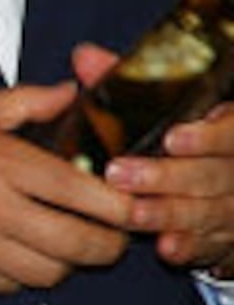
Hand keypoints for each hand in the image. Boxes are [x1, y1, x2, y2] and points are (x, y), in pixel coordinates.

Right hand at [0, 81, 132, 292]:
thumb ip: (24, 102)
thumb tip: (69, 93)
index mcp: (0, 162)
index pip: (88, 194)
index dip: (122, 206)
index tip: (130, 205)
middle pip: (83, 244)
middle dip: (108, 243)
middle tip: (107, 234)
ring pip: (53, 272)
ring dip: (64, 260)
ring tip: (57, 242)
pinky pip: (15, 286)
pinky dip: (23, 273)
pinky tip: (13, 251)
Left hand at [84, 42, 233, 272]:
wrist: (213, 181)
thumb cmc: (183, 138)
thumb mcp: (164, 105)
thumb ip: (130, 83)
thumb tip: (86, 57)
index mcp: (230, 128)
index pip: (232, 130)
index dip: (208, 136)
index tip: (173, 137)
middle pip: (217, 174)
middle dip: (169, 177)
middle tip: (122, 175)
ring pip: (214, 212)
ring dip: (172, 214)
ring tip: (134, 214)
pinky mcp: (229, 238)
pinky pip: (215, 245)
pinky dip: (192, 247)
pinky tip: (167, 247)